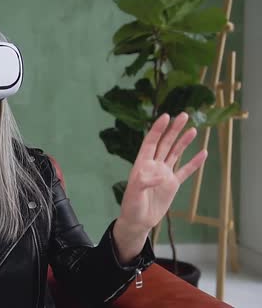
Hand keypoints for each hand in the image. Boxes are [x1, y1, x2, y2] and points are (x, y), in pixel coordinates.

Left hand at [119, 112, 207, 234]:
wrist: (138, 221)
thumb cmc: (131, 206)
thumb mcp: (134, 194)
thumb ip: (144, 182)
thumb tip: (161, 175)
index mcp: (142, 164)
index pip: (151, 142)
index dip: (158, 129)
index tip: (166, 117)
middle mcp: (154, 165)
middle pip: (165, 143)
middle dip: (173, 130)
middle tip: (183, 115)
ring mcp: (164, 174)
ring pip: (175, 153)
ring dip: (184, 142)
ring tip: (193, 129)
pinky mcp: (172, 184)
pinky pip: (185, 171)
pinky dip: (194, 163)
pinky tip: (203, 153)